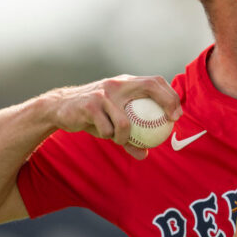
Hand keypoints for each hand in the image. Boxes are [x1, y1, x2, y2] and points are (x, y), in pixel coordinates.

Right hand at [43, 75, 181, 159]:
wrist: (59, 109)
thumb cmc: (93, 116)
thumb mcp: (112, 124)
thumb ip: (129, 137)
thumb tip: (145, 155)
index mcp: (126, 83)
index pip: (155, 81)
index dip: (170, 95)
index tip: (177, 115)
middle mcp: (118, 83)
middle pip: (149, 85)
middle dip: (166, 101)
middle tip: (170, 121)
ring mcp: (104, 93)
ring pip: (125, 121)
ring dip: (124, 137)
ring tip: (118, 139)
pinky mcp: (90, 104)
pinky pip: (107, 129)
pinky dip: (108, 136)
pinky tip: (104, 134)